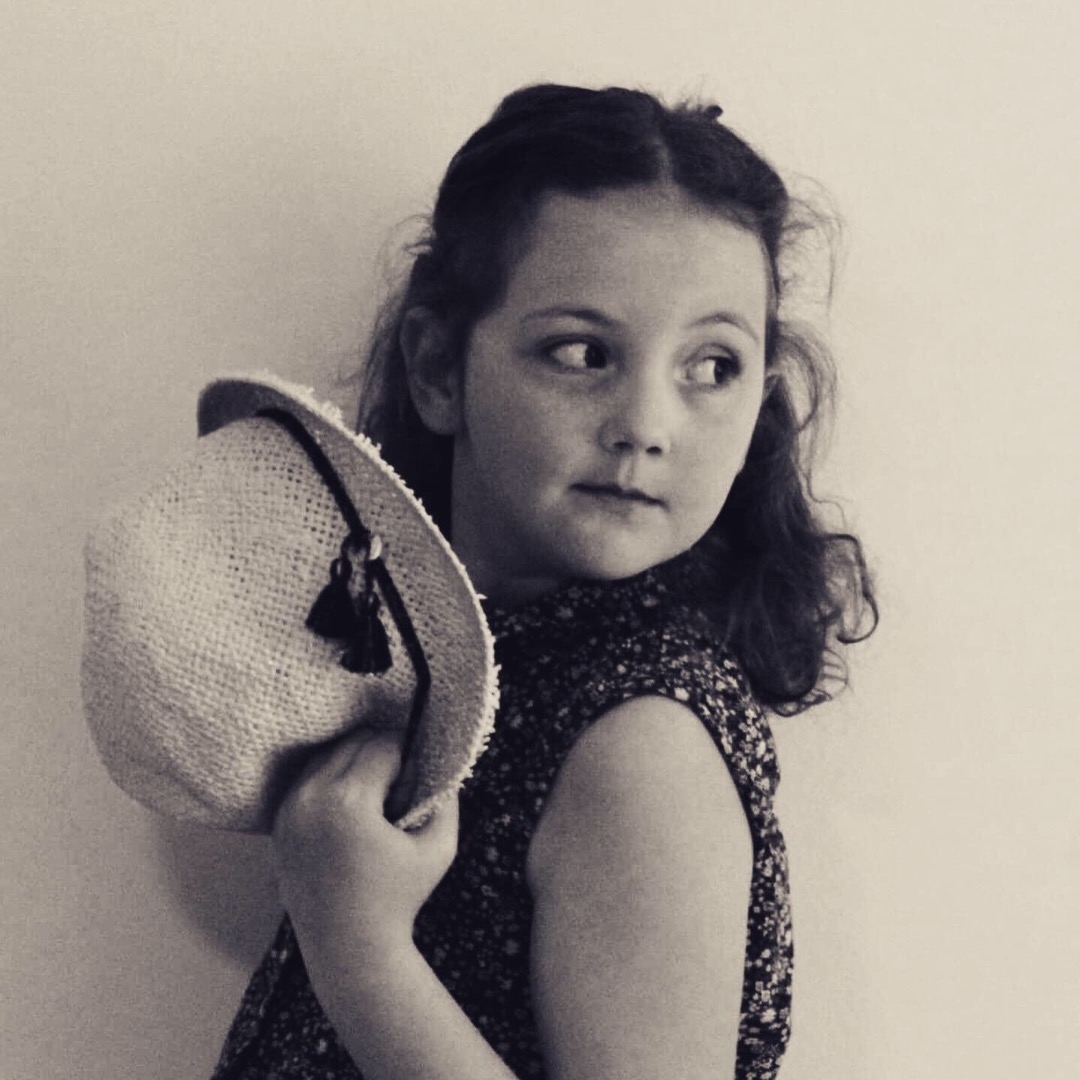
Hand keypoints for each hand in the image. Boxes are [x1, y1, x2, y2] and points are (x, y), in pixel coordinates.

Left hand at [272, 730, 458, 965]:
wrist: (349, 949)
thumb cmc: (399, 899)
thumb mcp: (440, 847)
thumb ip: (447, 798)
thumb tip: (442, 762)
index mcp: (348, 802)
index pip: (381, 746)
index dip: (407, 755)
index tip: (417, 776)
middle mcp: (310, 799)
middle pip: (352, 743)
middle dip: (380, 755)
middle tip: (399, 785)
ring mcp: (289, 811)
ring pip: (328, 757)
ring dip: (354, 765)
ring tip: (375, 798)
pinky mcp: (279, 824)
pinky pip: (308, 781)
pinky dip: (331, 783)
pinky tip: (351, 810)